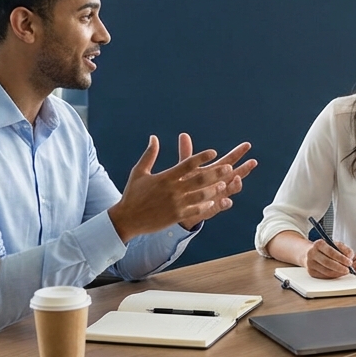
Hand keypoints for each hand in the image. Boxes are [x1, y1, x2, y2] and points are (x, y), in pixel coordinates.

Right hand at [107, 134, 253, 241]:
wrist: (126, 218)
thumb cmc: (133, 194)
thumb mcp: (139, 172)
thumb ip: (149, 155)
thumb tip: (153, 137)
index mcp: (165, 177)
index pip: (187, 164)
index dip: (201, 157)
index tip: (213, 152)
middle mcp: (172, 189)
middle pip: (198, 179)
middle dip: (215, 173)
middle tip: (229, 167)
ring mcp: (175, 204)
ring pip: (200, 195)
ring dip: (214, 189)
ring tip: (225, 184)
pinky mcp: (175, 216)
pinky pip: (194, 211)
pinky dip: (205, 206)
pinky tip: (214, 202)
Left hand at [175, 135, 256, 229]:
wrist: (179, 205)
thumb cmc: (186, 184)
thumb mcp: (186, 167)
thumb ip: (187, 152)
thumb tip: (183, 134)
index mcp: (216, 171)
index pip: (230, 160)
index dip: (238, 153)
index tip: (247, 145)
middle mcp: (221, 183)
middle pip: (236, 174)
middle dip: (244, 168)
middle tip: (252, 161)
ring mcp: (219, 195)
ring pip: (231, 190)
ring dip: (236, 185)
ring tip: (237, 179)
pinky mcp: (212, 208)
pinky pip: (221, 206)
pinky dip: (224, 204)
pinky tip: (225, 200)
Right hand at [305, 239, 353, 278]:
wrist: (310, 252)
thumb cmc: (325, 249)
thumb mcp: (335, 244)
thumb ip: (344, 249)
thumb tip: (350, 256)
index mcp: (318, 244)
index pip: (330, 252)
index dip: (341, 258)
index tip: (349, 262)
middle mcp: (312, 253)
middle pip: (327, 262)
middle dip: (339, 267)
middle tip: (348, 270)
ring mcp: (310, 263)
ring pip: (326, 271)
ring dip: (337, 273)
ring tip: (345, 272)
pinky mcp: (311, 272)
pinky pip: (324, 276)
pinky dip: (333, 275)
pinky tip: (338, 273)